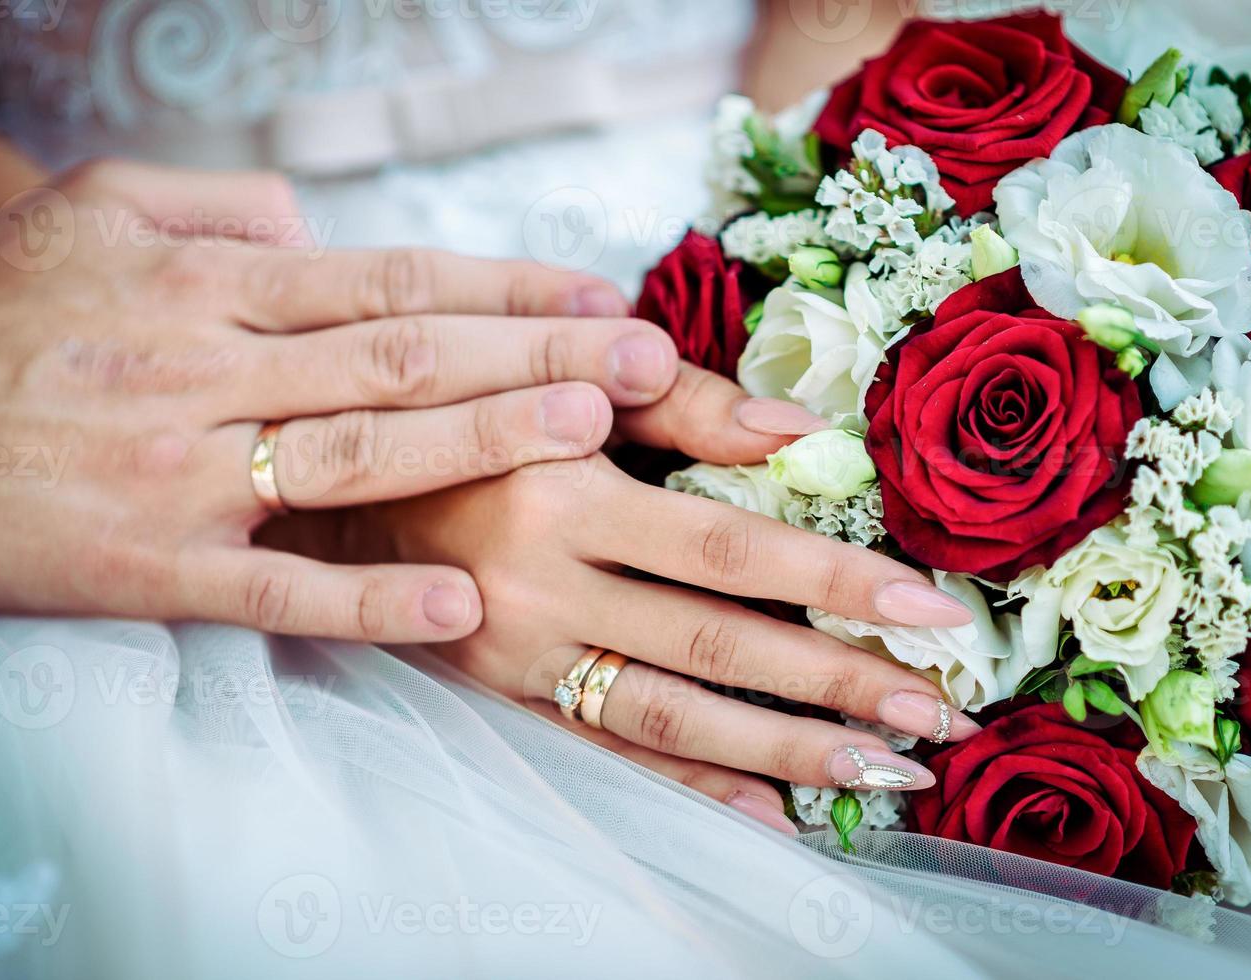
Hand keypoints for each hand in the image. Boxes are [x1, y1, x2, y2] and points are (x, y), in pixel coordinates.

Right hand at [0, 160, 683, 641]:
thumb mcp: (91, 217)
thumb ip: (217, 211)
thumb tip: (319, 226)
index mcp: (204, 286)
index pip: (389, 282)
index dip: (503, 289)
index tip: (600, 297)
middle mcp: (207, 367)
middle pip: (402, 357)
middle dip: (535, 354)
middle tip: (647, 363)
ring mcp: (180, 470)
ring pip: (356, 452)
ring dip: (481, 443)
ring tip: (588, 436)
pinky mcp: (144, 566)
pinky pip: (272, 584)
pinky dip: (365, 595)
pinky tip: (455, 605)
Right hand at [268, 366, 982, 832]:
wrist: (313, 485)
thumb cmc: (452, 413)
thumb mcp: (551, 378)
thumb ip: (677, 400)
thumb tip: (796, 431)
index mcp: (564, 497)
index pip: (729, 547)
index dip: (835, 579)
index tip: (932, 609)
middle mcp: (543, 589)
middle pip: (716, 647)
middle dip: (835, 684)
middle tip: (937, 717)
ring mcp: (519, 657)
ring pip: (670, 718)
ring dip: (782, 751)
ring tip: (881, 774)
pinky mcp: (499, 697)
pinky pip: (604, 755)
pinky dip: (687, 789)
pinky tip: (767, 815)